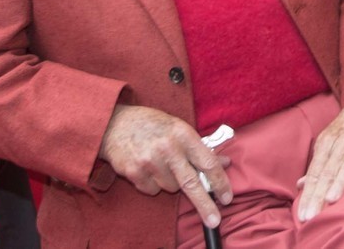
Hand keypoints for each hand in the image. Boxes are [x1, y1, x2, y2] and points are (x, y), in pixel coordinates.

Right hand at [98, 105, 232, 228]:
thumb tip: (224, 163)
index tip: (227, 196)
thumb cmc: (153, 125)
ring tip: (162, 163)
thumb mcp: (180, 129)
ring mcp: (150, 161)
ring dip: (171, 182)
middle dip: (205, 204)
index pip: (207, 162)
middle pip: (191, 183)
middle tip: (215, 220)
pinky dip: (153, 184)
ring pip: (171, 188)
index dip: (219, 181)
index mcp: (183, 134)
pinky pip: (152, 190)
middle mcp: (168, 148)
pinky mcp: (134, 172)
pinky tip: (147, 167)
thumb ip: (200, 148)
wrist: (116, 124)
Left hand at [297, 99, 343, 220]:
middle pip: (327, 173)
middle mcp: (342, 144)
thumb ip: (317, 163)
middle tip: (310, 216)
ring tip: (331, 199)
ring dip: (340, 182)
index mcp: (326, 144)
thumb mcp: (328, 140)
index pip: (315, 173)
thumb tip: (301, 185)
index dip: (309, 194)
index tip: (303, 214)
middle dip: (318, 196)